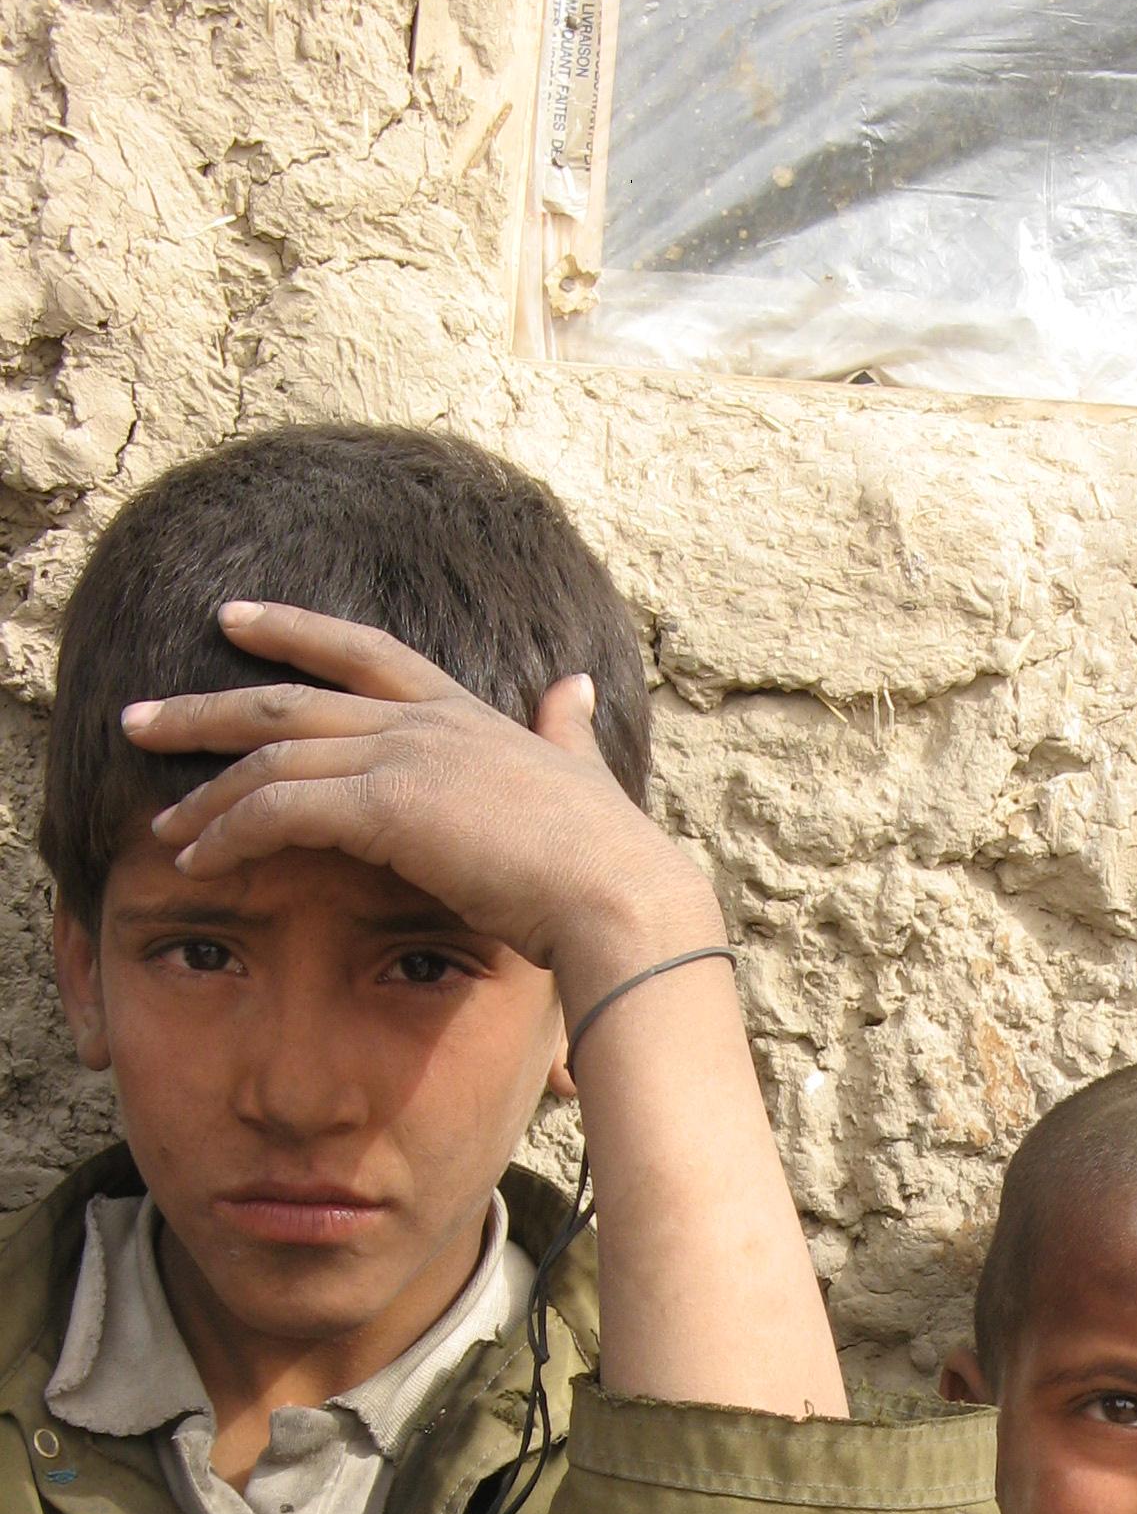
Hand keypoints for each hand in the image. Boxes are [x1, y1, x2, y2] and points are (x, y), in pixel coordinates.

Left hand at [124, 602, 717, 997]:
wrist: (620, 896)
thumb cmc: (608, 857)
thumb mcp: (582, 771)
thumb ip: (566, 729)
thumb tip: (576, 686)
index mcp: (464, 714)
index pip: (365, 651)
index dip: (294, 629)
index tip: (232, 618)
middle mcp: (424, 724)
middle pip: (288, 700)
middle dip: (205, 710)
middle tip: (139, 717)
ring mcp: (402, 760)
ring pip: (272, 759)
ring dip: (207, 793)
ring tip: (161, 826)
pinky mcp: (384, 809)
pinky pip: (279, 811)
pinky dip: (229, 834)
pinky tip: (196, 861)